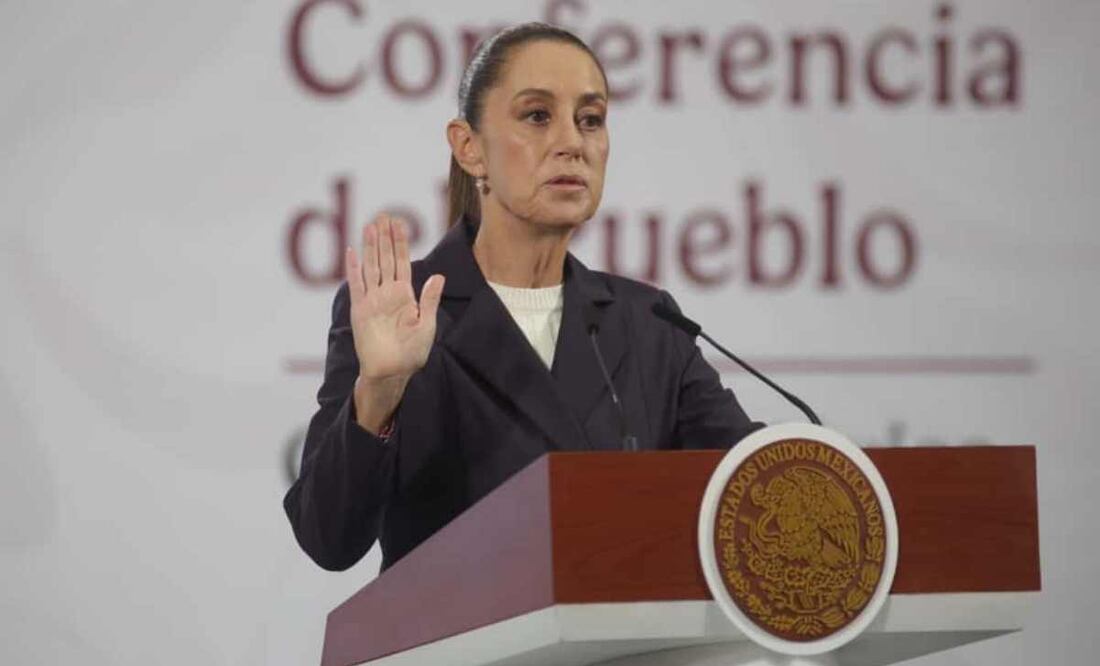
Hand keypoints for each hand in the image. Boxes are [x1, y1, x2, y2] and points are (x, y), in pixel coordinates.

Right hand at [345, 215, 444, 431]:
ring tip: (370, 226)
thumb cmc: (411, 352)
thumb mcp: (427, 324)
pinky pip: (356, 285)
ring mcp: (372, 300)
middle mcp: (387, 293)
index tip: (400, 223)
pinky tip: (352, 253)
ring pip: (371, 267)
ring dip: (370, 247)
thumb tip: (438, 275)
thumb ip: (429, 299)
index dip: (401, 242)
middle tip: (384, 215)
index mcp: (405, 295)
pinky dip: (353, 269)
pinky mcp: (360, 310)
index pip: (402, 262)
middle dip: (385, 237)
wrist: (392, 371)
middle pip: (386, 259)